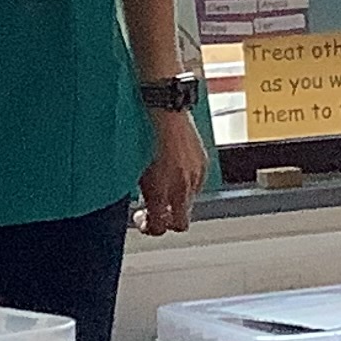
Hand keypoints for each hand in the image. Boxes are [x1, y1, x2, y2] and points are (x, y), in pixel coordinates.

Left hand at [136, 106, 205, 236]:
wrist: (164, 112)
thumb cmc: (144, 137)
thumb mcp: (136, 170)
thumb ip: (144, 194)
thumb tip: (143, 208)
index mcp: (160, 192)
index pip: (160, 228)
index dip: (149, 228)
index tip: (142, 219)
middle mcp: (180, 188)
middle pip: (181, 224)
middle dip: (168, 222)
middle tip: (156, 213)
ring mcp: (195, 177)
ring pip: (190, 204)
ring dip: (178, 202)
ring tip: (165, 188)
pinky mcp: (204, 165)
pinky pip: (197, 186)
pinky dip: (186, 185)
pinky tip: (175, 173)